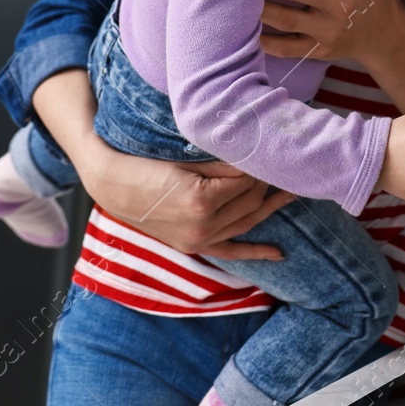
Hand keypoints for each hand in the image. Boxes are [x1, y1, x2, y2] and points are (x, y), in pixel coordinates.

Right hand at [89, 154, 297, 261]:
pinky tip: (279, 254)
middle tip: (279, 165)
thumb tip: (254, 159)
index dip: (258, 166)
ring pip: (245, 224)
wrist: (111, 183)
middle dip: (266, 183)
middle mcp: (202, 226)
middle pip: (249, 203)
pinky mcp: (193, 246)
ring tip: (292, 193)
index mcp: (201, 201)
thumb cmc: (145, 163)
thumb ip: (222, 164)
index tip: (269, 151)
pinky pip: (230, 252)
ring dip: (269, 208)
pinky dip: (255, 253)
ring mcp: (198, 240)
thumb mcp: (186, 159)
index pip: (245, 182)